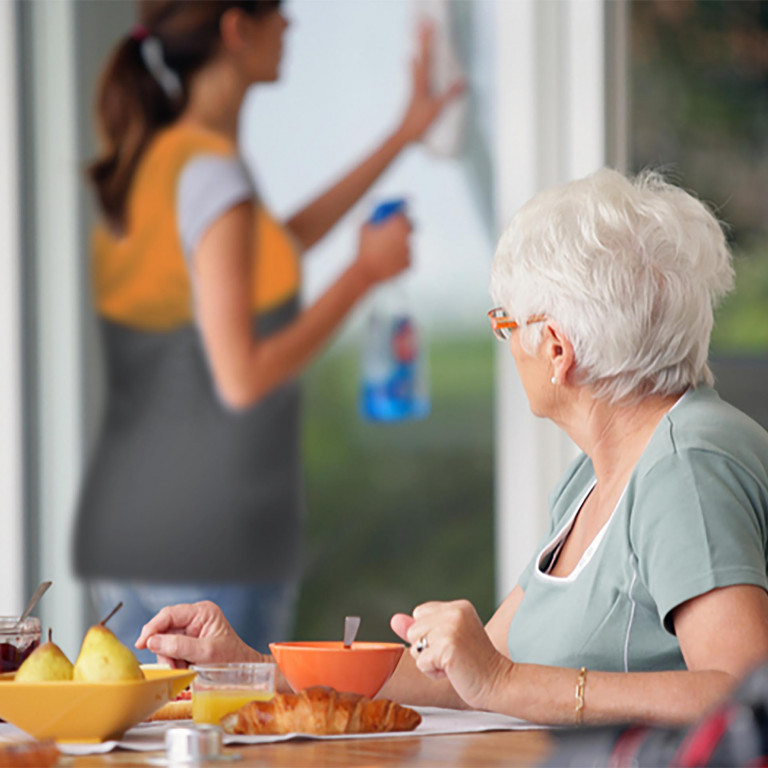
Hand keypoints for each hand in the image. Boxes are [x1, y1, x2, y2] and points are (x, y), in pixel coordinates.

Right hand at [134, 601, 264, 667]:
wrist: (245, 672)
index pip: (170, 614)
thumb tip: (153, 641)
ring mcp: (192, 631)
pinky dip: (175, 664)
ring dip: (170, 660)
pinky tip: (186, 670)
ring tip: (185, 670)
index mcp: (203, 612)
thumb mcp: (206, 653)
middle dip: (164, 651)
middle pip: (165, 630)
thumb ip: (179, 646)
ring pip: (166, 644)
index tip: (142, 643)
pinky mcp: (189, 644)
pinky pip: (172, 653)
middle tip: (171, 666)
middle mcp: (196, 618)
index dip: (152, 628)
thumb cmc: (233, 659)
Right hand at [355, 214, 410, 286]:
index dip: (399, 216)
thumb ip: (374, 219)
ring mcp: (409, 251)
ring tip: (384, 252)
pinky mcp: (409, 264)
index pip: (404, 215)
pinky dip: (399, 259)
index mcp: (398, 225)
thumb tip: (378, 216)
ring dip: (399, 245)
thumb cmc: (365, 249)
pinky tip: (387, 261)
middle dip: (403, 228)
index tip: (396, 216)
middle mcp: (406, 236)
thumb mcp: (365, 227)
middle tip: (394, 232)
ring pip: (406, 245)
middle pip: (409, 228)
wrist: (366, 271)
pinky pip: (406, 258)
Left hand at [390, 600, 512, 709]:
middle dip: (426, 647)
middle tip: (453, 655)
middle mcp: (455, 612)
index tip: (452, 643)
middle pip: (413, 630)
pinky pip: (421, 662)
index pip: (419, 613)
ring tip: (452, 662)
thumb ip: (421, 627)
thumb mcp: (446, 638)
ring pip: (414, 646)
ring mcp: (451, 629)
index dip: (429, 634)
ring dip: (428, 660)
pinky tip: (452, 671)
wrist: (499, 683)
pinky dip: (432, 672)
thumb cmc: (473, 663)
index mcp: (458, 606)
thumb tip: (394, 619)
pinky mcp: (447, 647)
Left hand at [397, 21, 464, 144]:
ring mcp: (414, 93)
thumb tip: (463, 82)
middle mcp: (416, 85)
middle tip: (422, 34)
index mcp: (421, 84)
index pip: (426, 59)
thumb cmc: (419, 123)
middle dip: (422, 47)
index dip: (428, 43)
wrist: (403, 136)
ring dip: (417, 61)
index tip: (428, 29)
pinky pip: (416, 82)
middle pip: (419, 61)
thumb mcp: (437, 109)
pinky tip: (416, 78)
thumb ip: (450, 95)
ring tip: (415, 53)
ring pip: (415, 71)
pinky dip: (416, 74)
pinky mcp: (414, 101)